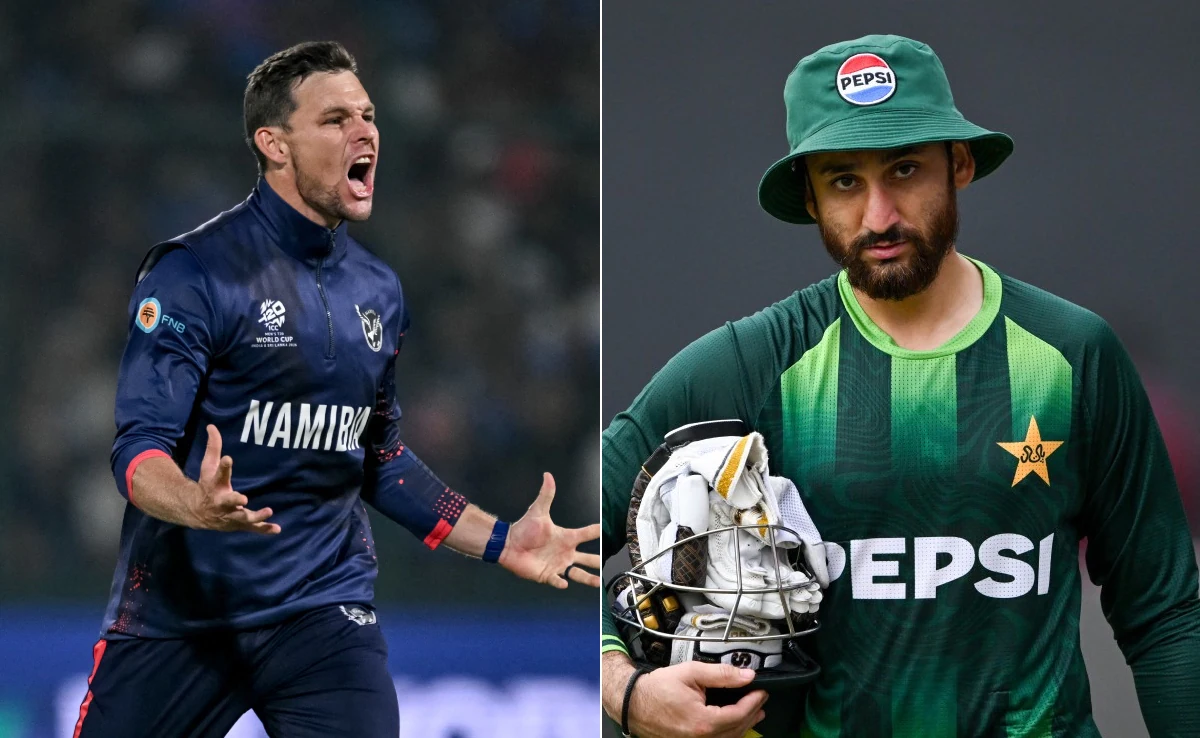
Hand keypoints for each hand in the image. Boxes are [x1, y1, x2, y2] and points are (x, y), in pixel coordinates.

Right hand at [193, 425, 280, 534]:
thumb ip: (213, 447)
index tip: (228, 458)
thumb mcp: (207, 466)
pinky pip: (252, 528)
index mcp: (215, 486)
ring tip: (268, 511)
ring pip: (242, 517)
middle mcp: (222, 502)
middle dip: (235, 500)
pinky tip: (277, 529)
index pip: (219, 473)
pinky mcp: (238, 524)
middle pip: (228, 501)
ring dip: (255, 516)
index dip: (224, 466)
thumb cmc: (206, 485)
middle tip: (243, 499)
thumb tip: (211, 425)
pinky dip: (264, 529)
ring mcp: (230, 515)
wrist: (197, 512)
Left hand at [498, 472, 600, 587]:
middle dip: (597, 562)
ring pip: (578, 574)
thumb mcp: (537, 511)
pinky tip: (565, 584)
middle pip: (587, 558)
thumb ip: (546, 495)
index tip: (608, 530)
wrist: (508, 544)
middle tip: (608, 564)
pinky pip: (557, 581)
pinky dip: (561, 582)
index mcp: (566, 538)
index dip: (597, 531)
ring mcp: (557, 564)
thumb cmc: (524, 529)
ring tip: (598, 582)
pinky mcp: (547, 575)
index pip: (587, 534)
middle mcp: (565, 552)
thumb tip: (548, 475)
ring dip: (588, 578)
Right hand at [627, 662, 767, 737]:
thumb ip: (721, 674)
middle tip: (760, 700)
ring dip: (744, 726)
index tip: (761, 691)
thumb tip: (746, 676)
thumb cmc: (657, 689)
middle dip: (752, 713)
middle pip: (737, 729)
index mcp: (703, 721)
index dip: (753, 702)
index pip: (739, 714)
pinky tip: (732, 725)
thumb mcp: (691, 673)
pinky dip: (729, 733)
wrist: (633, 703)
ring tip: (753, 714)